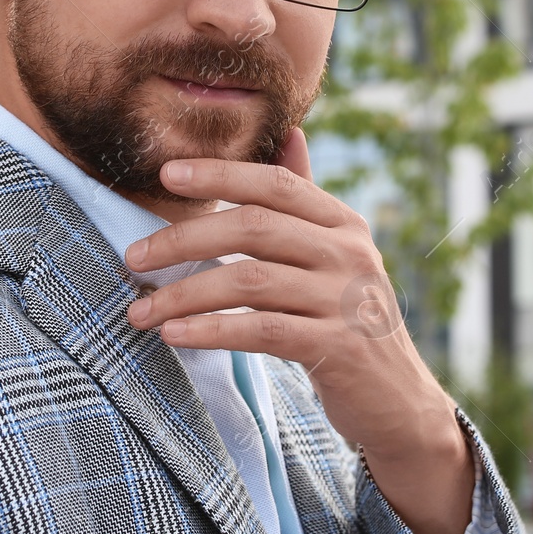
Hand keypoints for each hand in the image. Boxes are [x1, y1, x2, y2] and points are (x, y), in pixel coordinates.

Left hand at [123, 127, 476, 533]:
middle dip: (183, 238)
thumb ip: (306, 200)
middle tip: (133, 257)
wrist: (398, 401)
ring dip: (184, 294)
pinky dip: (211, 331)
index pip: (274, 184)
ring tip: (138, 311)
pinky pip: (261, 330)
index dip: (220, 174)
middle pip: (252, 227)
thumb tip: (290, 132)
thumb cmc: (349, 320)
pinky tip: (174, 336)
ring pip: (249, 280)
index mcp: (343, 223)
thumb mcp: (335, 255)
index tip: (165, 175)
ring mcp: (346, 299)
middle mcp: (349, 252)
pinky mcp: (338, 347)